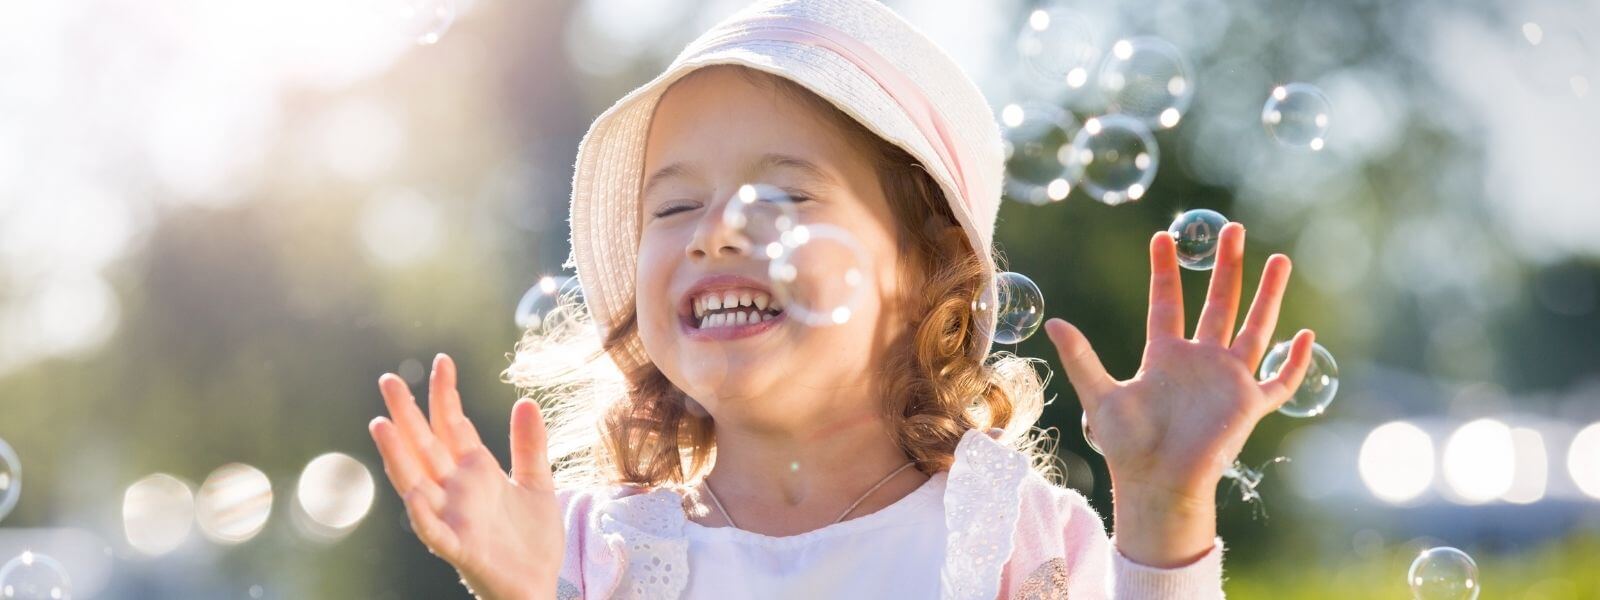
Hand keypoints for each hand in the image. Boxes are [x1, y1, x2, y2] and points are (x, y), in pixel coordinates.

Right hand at [369, 354, 563, 599]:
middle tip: (388, 380)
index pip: (453, 425)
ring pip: (416, 482)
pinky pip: (434, 531)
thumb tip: (525, 400)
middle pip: (425, 446)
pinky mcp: (460, 548)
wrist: (539, 586)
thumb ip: (530, 445)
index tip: (442, 361)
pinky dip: (421, 514)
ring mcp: (454, 518)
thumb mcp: (538, 483)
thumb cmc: (532, 539)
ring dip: (398, 456)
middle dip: (407, 414)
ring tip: (380, 424)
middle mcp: (456, 490)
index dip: (445, 395)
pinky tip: (411, 493)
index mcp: (475, 471)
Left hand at [1042, 223, 1316, 566]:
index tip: (1162, 237)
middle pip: (1219, 303)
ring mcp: (1227, 380)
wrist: (1157, 482)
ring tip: (1279, 259)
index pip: (1167, 302)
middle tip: (1234, 228)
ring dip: (1268, 295)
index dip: (1166, 270)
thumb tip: (1055, 323)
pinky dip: (1293, 361)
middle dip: (1227, 266)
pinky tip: (1304, 334)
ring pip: (1255, 327)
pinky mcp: (1249, 404)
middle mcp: (1200, 361)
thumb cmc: (1127, 446)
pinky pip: (1279, 381)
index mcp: (1165, 355)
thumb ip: (1082, 359)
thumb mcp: (1101, 396)